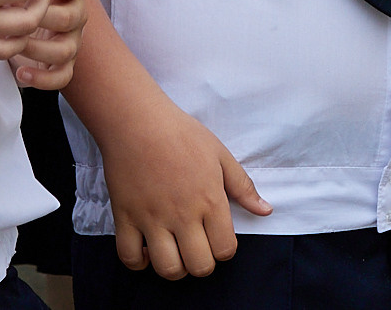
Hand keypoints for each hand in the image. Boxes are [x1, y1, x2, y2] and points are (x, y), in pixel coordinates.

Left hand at [11, 0, 88, 89]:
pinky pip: (62, 76)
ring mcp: (72, 40)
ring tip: (11, 41)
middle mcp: (77, 14)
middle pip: (68, 18)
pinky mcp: (64, 64)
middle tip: (7, 14)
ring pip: (64, 49)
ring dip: (36, 48)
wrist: (32, 17)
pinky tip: (20, 71)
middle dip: (37, 18)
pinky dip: (42, 78)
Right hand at [102, 95, 272, 278]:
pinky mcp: (125, 217)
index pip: (224, 249)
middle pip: (199, 266)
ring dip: (175, 267)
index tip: (218, 239)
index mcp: (210, 200)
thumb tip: (266, 211)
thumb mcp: (221, 155)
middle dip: (203, 263)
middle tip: (198, 248)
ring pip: (167, 268)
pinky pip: (129, 257)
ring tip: (175, 251)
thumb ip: (243, 187)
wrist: (138, 121)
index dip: (225, 250)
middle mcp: (182, 215)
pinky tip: (147, 249)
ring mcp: (152, 219)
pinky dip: (139, 262)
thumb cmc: (182, 134)